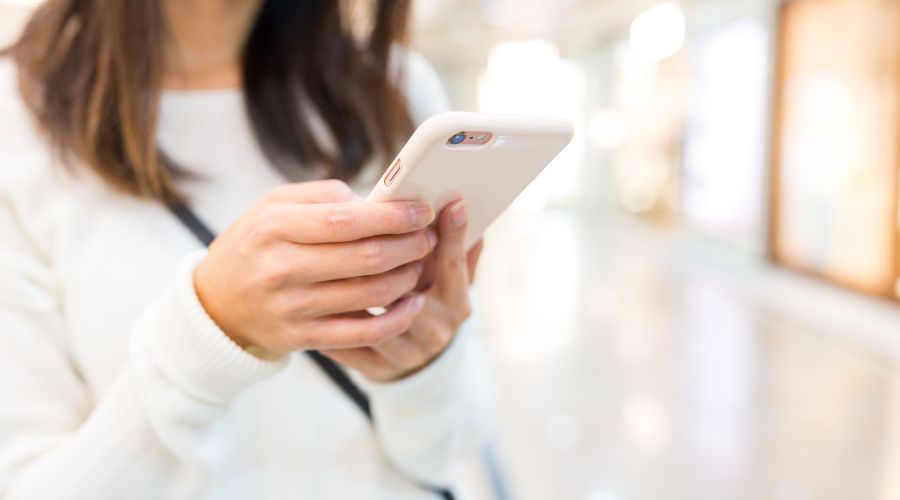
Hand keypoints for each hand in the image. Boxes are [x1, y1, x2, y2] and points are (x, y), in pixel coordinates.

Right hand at [194, 180, 436, 357]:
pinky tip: (412, 304)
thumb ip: (322, 196)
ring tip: (418, 264)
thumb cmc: (256, 244)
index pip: (346, 221)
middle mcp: (281, 268)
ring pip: (370, 294)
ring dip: (406, 278)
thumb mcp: (273, 206)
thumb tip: (374, 202)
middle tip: (426, 237)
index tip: (420, 211)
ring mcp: (292, 308)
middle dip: (408, 245)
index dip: (392, 216)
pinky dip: (396, 319)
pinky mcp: (302, 338)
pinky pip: (362, 334)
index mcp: (275, 227)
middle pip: (365, 258)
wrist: (217, 303)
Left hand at [322, 199, 483, 380]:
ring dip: (352, 295)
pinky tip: (315, 299)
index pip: (453, 265)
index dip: (451, 235)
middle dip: (385, 265)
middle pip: (410, 294)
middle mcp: (436, 330)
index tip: (450, 203)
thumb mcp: (448, 278)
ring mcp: (407, 353)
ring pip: (377, 322)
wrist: (419, 363)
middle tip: (361, 235)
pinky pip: (350, 346)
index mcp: (456, 302)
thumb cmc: (430, 304)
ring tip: (328, 269)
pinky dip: (332, 323)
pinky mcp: (377, 369)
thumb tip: (460, 204)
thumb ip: (455, 247)